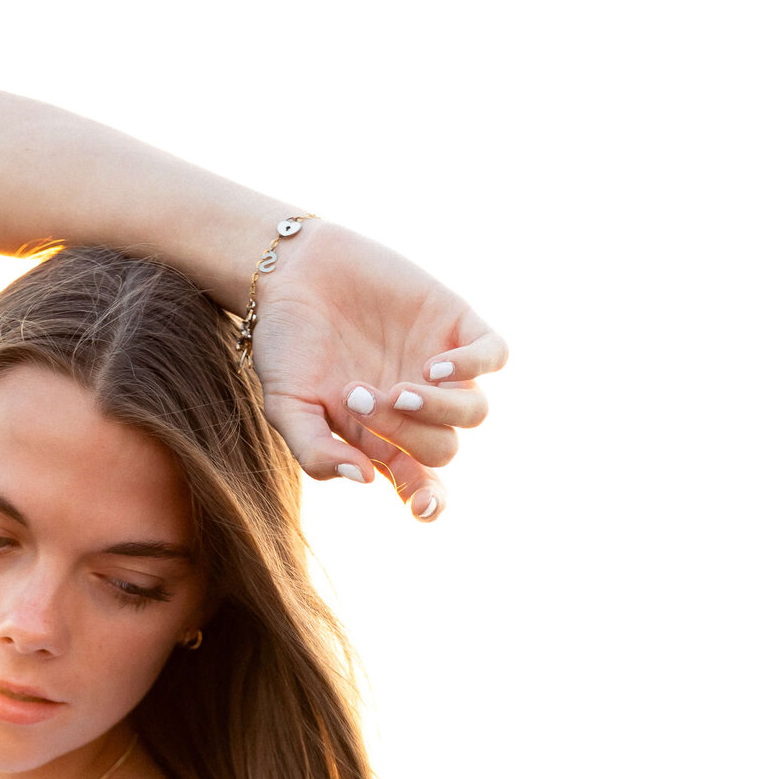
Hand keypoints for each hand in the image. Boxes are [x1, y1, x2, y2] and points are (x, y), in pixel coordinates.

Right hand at [248, 219, 506, 520]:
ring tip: (397, 389)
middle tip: (357, 399)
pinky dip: (472, 366)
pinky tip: (435, 366)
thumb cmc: (285, 344)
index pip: (421, 484)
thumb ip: (316, 450)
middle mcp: (417, 410)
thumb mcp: (286, 406)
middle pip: (442, 448)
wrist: (291, 272)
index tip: (420, 507)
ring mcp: (439, 367)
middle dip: (403, 433)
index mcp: (381, 438)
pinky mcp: (454, 323)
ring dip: (438, 409)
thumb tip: (366, 479)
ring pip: (474, 411)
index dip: (429, 502)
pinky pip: (493, 355)